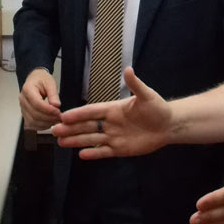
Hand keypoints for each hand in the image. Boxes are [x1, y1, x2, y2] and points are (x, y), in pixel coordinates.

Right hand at [19, 68, 60, 129]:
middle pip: (34, 114)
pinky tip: (49, 123)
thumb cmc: (41, 80)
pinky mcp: (25, 113)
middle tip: (59, 117)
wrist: (34, 79)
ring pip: (32, 121)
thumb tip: (56, 105)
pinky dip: (41, 126)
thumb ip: (53, 94)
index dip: (48, 110)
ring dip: (45, 123)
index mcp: (28, 89)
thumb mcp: (50, 82)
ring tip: (56, 121)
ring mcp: (22, 108)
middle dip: (48, 118)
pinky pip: (31, 124)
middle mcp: (23, 99)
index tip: (58, 111)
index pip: (36, 103)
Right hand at [54, 67, 170, 158]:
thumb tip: (128, 69)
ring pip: (91, 139)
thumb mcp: (147, 95)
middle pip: (86, 126)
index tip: (63, 115)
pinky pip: (103, 151)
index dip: (78, 114)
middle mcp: (110, 123)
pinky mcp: (120, 149)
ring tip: (60, 142)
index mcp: (113, 109)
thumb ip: (135, 84)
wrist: (168, 125)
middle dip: (70, 128)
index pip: (91, 111)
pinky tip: (81, 154)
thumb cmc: (157, 108)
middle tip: (54, 130)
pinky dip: (93, 153)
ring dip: (76, 140)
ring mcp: (114, 136)